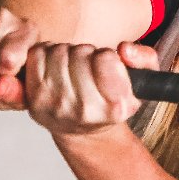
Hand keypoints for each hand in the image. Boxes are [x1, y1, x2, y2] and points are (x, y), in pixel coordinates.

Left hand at [23, 41, 160, 135]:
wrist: (82, 129)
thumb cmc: (111, 100)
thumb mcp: (142, 82)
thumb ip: (145, 59)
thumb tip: (124, 49)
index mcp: (115, 108)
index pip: (107, 59)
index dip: (107, 56)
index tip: (108, 67)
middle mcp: (84, 111)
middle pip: (81, 52)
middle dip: (86, 53)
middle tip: (88, 65)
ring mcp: (55, 106)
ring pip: (58, 52)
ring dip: (66, 52)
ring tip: (72, 66)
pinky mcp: (34, 101)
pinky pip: (36, 57)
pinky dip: (45, 54)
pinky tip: (54, 66)